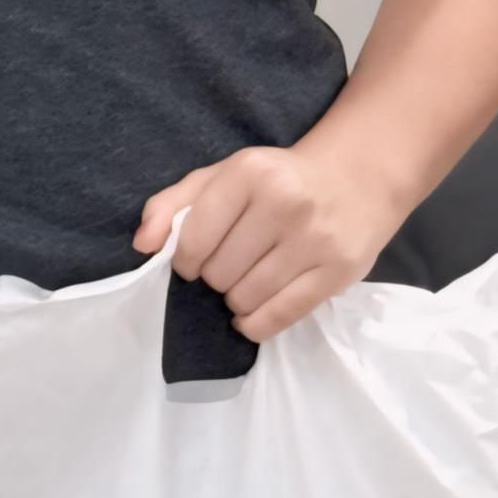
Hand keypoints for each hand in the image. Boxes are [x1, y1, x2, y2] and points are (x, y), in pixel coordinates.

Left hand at [136, 137, 401, 342]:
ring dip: (235, 301)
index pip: (195, 237)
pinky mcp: (338, 271)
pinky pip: (281, 317)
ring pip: (247, 298)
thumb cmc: (277, 179)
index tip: (192, 262)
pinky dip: (255, 325)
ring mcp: (314, 239)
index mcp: (249, 173)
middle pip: (220, 273)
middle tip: (228, 268)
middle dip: (214, 278)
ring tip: (244, 284)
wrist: (356, 178)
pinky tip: (250, 315)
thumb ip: (173, 203)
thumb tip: (142, 245)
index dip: (184, 261)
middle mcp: (284, 203)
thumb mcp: (223, 175)